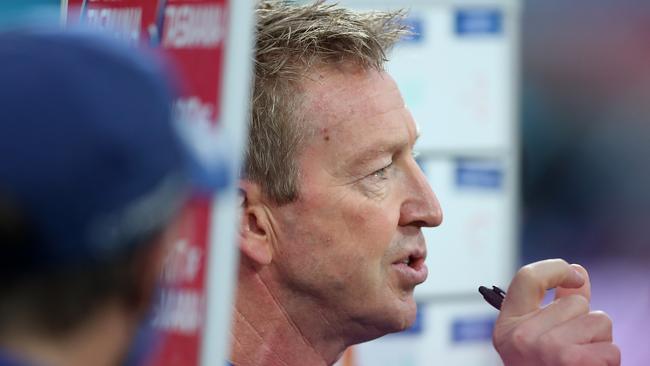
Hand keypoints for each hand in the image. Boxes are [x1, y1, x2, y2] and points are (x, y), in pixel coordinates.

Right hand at [493, 259, 619, 365]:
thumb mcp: (536, 339)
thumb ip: (555, 305)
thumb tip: (579, 275)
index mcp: (507, 327)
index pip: (527, 276)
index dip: (556, 269)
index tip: (574, 276)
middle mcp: (521, 336)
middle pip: (575, 302)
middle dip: (585, 322)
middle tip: (572, 349)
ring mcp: (545, 348)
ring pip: (599, 321)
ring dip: (600, 342)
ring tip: (581, 361)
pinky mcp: (572, 361)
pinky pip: (610, 347)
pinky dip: (608, 361)